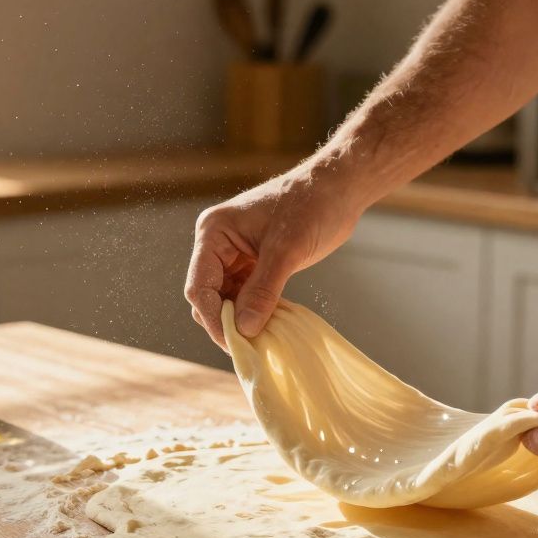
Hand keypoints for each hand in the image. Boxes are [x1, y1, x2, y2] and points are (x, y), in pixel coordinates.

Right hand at [185, 171, 361, 347]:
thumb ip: (263, 291)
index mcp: (214, 233)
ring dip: (241, 320)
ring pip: (226, 299)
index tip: (236, 344)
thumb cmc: (312, 207)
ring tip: (262, 341)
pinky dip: (254, 312)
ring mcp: (233, 254)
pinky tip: (269, 326)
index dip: (214, 318)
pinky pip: (244, 295)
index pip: (200, 286)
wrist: (338, 189)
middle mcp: (217, 244)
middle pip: (208, 296)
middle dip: (226, 321)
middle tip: (249, 348)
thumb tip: (245, 329)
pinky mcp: (252, 263)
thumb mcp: (287, 251)